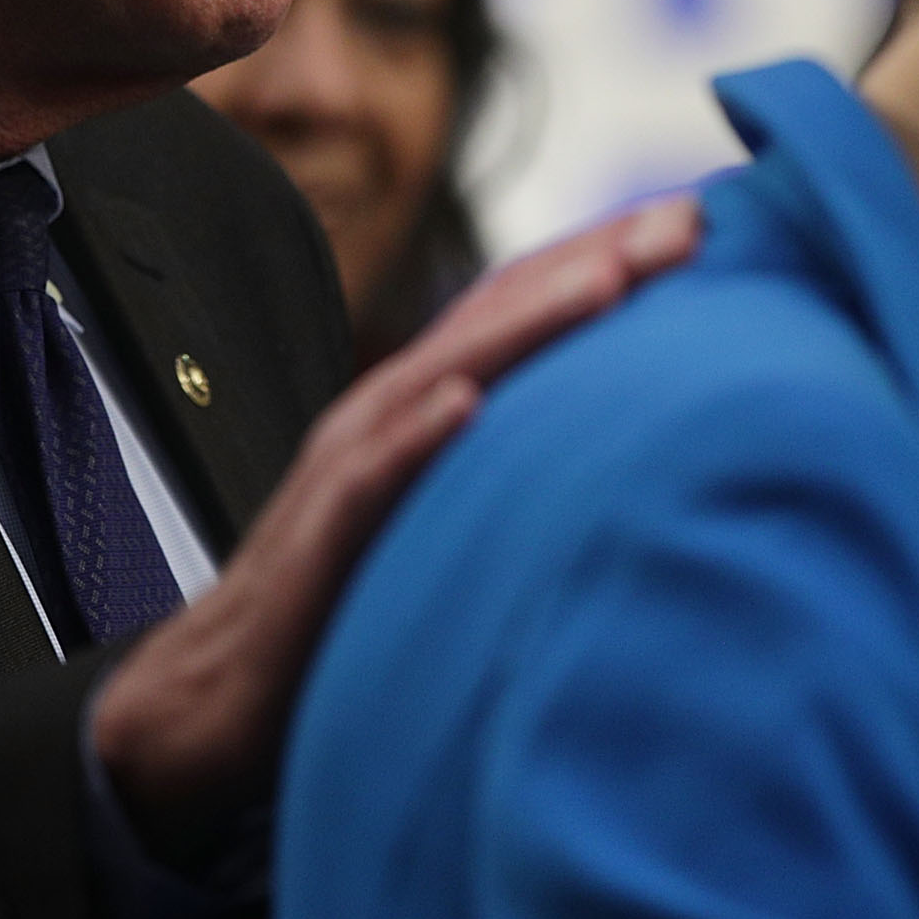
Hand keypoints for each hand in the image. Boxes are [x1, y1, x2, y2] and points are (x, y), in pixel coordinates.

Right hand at [89, 193, 702, 866]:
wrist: (214, 698)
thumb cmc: (344, 613)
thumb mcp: (445, 528)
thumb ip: (515, 482)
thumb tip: (630, 467)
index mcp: (422, 409)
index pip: (521, 312)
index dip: (605, 259)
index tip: (703, 224)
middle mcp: (387, 418)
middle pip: (497, 318)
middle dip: (594, 261)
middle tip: (690, 220)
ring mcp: (349, 471)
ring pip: (444, 375)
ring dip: (528, 324)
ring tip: (610, 278)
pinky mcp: (319, 541)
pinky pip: (369, 482)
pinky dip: (415, 438)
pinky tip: (464, 408)